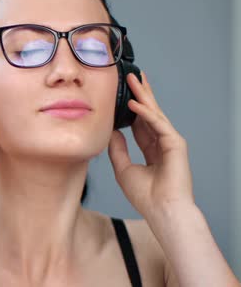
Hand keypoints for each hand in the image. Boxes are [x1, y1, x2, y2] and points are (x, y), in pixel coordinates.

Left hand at [108, 71, 193, 218]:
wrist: (161, 210)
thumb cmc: (145, 195)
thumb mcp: (123, 168)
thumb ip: (118, 148)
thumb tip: (111, 130)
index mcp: (152, 150)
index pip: (141, 124)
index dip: (132, 109)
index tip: (123, 95)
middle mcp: (162, 143)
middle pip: (150, 113)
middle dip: (141, 94)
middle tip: (132, 76)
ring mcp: (170, 142)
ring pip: (154, 113)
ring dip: (144, 96)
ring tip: (134, 79)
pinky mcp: (175, 143)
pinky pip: (157, 123)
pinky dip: (146, 113)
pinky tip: (135, 103)